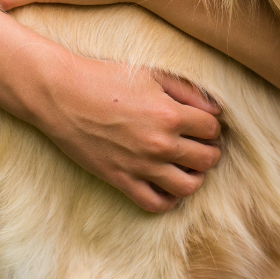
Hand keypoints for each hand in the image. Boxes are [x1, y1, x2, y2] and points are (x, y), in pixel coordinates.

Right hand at [28, 50, 222, 212]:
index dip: (211, 125)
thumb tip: (216, 110)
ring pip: (188, 186)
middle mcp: (159, 143)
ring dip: (195, 177)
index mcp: (169, 113)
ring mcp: (140, 165)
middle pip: (207, 159)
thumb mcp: (152, 75)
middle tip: (199, 144)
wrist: (63, 95)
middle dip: (209, 151)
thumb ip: (188, 91)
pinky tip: (167, 185)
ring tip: (187, 165)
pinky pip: (155, 203)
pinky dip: (169, 199)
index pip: (212, 129)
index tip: (202, 123)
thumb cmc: (107, 78)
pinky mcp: (120, 180)